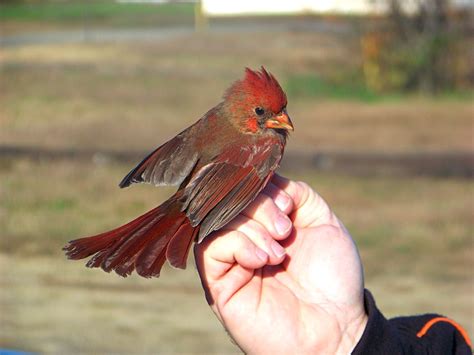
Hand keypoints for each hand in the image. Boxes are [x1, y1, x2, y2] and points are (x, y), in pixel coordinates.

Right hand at [194, 175, 367, 353]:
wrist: (337, 325)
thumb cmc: (332, 277)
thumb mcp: (322, 220)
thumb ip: (296, 192)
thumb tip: (267, 179)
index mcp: (263, 222)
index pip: (243, 188)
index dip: (260, 186)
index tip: (287, 204)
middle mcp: (242, 238)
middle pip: (229, 200)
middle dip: (260, 207)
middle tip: (286, 230)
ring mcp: (229, 260)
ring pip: (218, 220)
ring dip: (253, 227)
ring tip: (280, 252)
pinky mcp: (218, 284)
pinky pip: (211, 248)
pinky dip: (240, 244)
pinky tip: (263, 260)